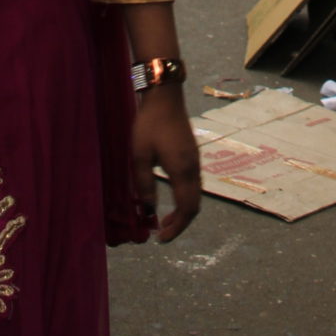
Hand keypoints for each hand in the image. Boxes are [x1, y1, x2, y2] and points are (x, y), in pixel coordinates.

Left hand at [131, 86, 200, 243]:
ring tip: (165, 219)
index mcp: (181, 170)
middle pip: (195, 206)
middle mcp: (193, 168)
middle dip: (181, 223)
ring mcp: (195, 160)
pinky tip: (172, 197)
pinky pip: (193, 184)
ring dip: (183, 211)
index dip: (176, 228)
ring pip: (196, 195)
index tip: (161, 238)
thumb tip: (148, 211)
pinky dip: (185, 198)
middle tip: (162, 232)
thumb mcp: (139, 156)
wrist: (165, 96)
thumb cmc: (149, 124)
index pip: (187, 210)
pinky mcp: (192, 153)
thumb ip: (144, 185)